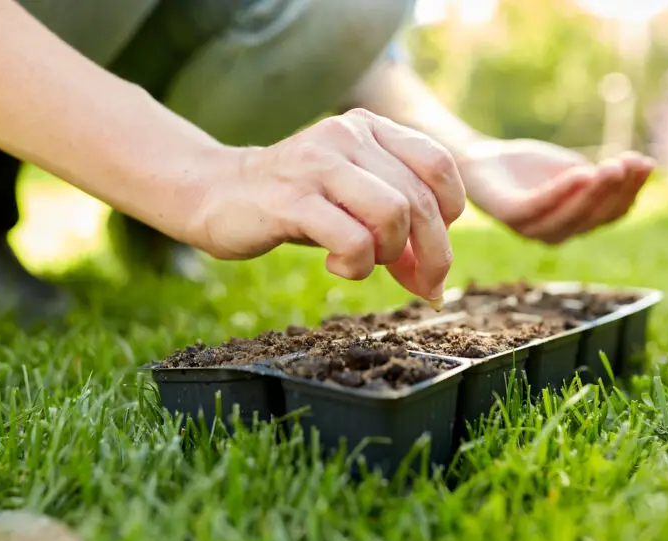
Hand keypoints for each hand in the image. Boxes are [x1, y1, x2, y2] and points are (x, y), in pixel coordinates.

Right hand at [183, 109, 465, 299]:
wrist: (217, 194)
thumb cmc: (296, 204)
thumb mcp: (352, 205)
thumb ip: (396, 229)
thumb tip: (434, 283)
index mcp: (370, 128)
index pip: (439, 166)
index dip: (449, 215)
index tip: (431, 248)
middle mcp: (348, 135)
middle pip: (421, 201)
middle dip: (431, 256)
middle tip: (421, 286)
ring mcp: (318, 163)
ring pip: (393, 216)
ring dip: (389, 256)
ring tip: (362, 262)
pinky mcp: (291, 199)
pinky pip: (353, 240)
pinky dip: (356, 265)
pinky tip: (335, 264)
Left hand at [458, 139, 654, 243]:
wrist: (480, 160)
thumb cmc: (528, 169)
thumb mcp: (573, 171)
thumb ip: (601, 177)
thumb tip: (643, 167)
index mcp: (575, 225)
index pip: (611, 214)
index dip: (631, 191)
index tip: (645, 163)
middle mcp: (555, 234)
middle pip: (594, 217)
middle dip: (615, 190)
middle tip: (628, 162)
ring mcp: (530, 228)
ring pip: (570, 216)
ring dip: (594, 192)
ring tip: (610, 167)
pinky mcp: (509, 215)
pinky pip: (539, 206)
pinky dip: (561, 192)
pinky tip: (579, 172)